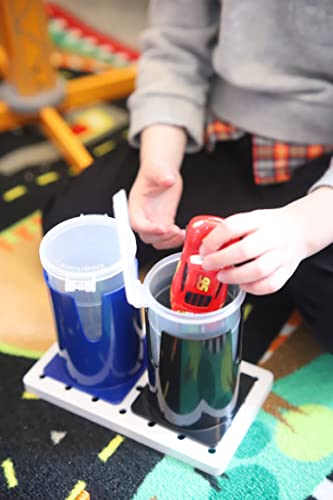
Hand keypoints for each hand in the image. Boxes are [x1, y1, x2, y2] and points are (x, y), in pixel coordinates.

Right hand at [129, 124, 185, 248]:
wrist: (163, 171)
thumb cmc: (156, 169)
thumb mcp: (158, 168)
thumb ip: (161, 174)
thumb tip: (168, 180)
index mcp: (136, 205)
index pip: (137, 223)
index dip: (148, 229)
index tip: (163, 228)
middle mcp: (143, 216)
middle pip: (146, 236)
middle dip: (161, 237)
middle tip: (174, 230)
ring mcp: (154, 220)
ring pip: (157, 241)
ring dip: (168, 241)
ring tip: (180, 233)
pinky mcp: (164, 222)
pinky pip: (167, 238)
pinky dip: (174, 239)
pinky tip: (183, 232)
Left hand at [200, 206, 307, 294]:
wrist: (298, 230)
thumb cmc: (267, 226)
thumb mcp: (250, 219)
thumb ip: (230, 232)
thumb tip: (204, 248)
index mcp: (258, 220)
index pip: (233, 226)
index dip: (214, 239)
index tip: (203, 249)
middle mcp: (271, 237)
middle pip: (244, 250)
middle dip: (220, 260)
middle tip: (208, 264)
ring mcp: (281, 255)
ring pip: (258, 270)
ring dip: (234, 276)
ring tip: (222, 276)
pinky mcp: (286, 271)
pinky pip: (269, 285)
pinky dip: (252, 288)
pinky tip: (242, 284)